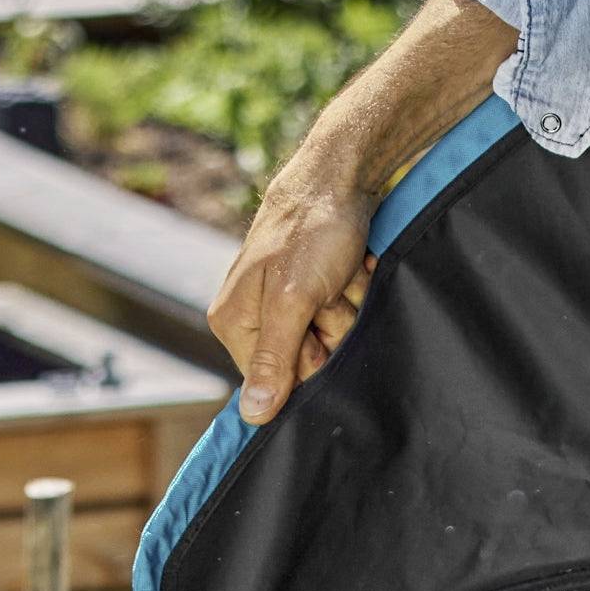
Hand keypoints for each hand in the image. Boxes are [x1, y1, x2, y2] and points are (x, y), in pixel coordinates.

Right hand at [209, 171, 375, 424]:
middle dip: (331, 328)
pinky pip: (344, 311)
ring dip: (348, 305)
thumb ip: (274, 358)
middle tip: (331, 291)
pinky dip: (355, 290)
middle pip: (308, 360)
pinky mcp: (314, 287)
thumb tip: (251, 416)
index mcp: (234, 323)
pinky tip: (353, 266)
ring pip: (332, 336)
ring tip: (342, 271)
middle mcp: (254, 315)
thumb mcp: (293, 300)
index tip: (317, 325)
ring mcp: (286, 300)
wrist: (343, 175)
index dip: (309, 359)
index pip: (277, 382)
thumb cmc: (313, 230)